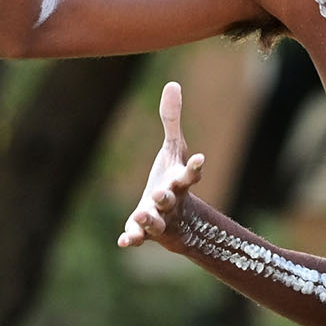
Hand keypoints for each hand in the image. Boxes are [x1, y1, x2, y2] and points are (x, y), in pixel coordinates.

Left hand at [119, 82, 204, 247]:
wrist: (177, 220)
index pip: (191, 173)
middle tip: (160, 193)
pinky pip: (139, 237)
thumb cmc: (173, 179)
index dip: (195, 167)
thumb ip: (172, 120)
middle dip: (165, 196)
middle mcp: (172, 201)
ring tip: (140, 214)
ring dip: (148, 218)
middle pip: (170, 199)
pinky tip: (123, 241)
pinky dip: (132, 238)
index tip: (201, 158)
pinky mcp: (146, 232)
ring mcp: (160, 218)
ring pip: (155, 220)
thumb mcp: (173, 149)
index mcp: (179, 180)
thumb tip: (172, 84)